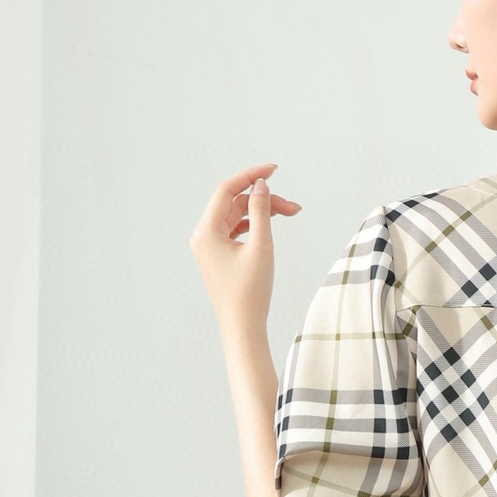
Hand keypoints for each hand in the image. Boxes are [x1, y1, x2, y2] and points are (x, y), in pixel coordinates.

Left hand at [188, 160, 301, 327]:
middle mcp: (203, 236)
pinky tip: (270, 225)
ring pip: (236, 217)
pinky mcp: (218, 257)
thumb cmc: (250, 292)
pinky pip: (234, 231)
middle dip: (263, 200)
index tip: (274, 169)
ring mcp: (209, 247)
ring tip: (289, 214)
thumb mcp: (260, 246)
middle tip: (293, 208)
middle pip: (234, 204)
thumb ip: (260, 211)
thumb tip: (260, 185)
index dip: (251, 175)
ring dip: (260, 212)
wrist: (243, 327)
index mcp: (206, 231)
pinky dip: (252, 225)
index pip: (227, 190)